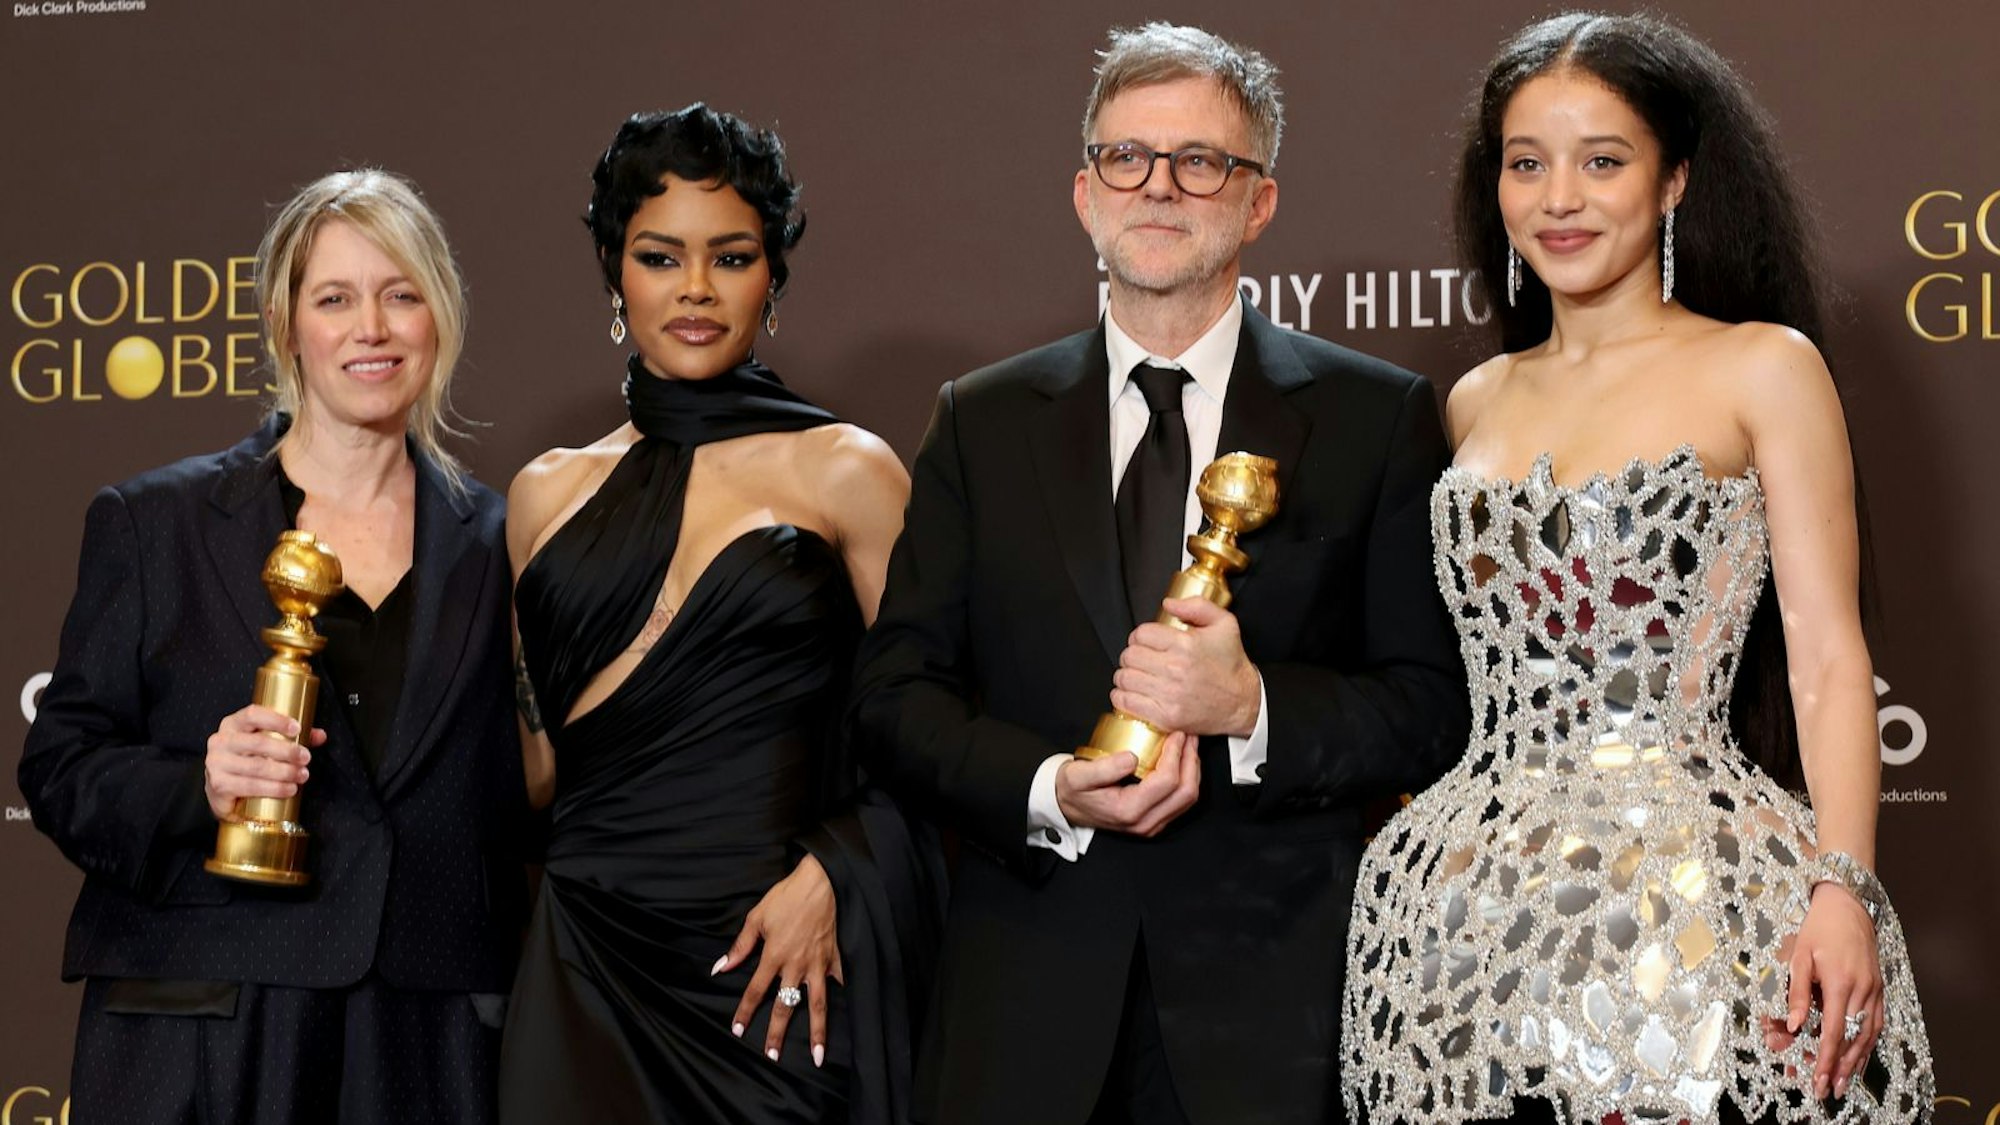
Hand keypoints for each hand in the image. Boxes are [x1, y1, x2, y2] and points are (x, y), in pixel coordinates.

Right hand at [203, 704, 326, 818]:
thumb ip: (293, 737)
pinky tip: (289, 789)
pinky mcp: (218, 785)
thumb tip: (319, 735)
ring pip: (256, 766)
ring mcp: (217, 763)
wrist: (222, 788)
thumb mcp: (267, 742)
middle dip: (287, 751)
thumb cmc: (248, 759)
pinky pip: (250, 786)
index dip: (276, 720)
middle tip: (306, 758)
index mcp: (233, 724)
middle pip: (258, 743)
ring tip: (302, 775)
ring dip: (284, 772)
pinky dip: (273, 789)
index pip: (252, 714)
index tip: (297, 728)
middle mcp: (221, 741)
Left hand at [716, 854, 842, 1067]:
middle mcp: (796, 965)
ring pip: (817, 1004)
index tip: (738, 1031)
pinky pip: (840, 981)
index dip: (745, 1012)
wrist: (820, 881)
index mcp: (774, 955)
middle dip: (777, 1033)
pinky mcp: (836, 957)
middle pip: (785, 1006)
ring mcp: (819, 964)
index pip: (755, 991)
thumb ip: (740, 946)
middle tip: (773, 1057)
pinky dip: (843, 997)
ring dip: (816, 1032)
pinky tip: (845, 1013)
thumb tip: (721, 966)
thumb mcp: (756, 918)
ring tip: (818, 1055)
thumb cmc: (786, 897)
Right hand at [1054, 731, 1199, 836]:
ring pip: (1188, 799)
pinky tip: (1181, 759)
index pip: (1166, 782)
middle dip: (1191, 760)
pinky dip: (1186, 778)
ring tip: (1188, 744)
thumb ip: (1103, 768)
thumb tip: (1131, 757)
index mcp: (1129, 811)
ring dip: (1192, 769)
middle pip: (1185, 793)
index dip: (1176, 754)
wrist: (1067, 808)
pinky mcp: (1156, 821)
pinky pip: (1181, 801)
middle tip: (1188, 736)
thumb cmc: (1073, 790)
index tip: (1176, 733)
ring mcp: (1152, 825)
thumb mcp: (1078, 775)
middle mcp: (1145, 823)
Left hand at [1111, 596, 1259, 737]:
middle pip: (1129, 656)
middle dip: (1131, 655)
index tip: (1145, 642)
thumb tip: (1169, 604)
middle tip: (1140, 659)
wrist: (1243, 702)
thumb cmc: (1231, 666)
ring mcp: (1169, 695)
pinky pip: (1127, 702)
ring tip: (1136, 676)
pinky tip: (1132, 693)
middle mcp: (1175, 669)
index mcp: (1185, 645)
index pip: (1141, 634)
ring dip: (1126, 675)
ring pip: (1125, 678)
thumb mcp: (1225, 624)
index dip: (1140, 636)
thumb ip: (1197, 606)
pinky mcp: (1166, 716)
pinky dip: (1123, 696)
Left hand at [1763, 882, 1882, 1099]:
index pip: (1833, 1030)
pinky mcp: (1880, 989)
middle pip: (1853, 1039)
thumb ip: (1796, 992)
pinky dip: (1868, 1045)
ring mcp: (1875, 991)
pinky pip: (1876, 1024)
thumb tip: (1791, 1025)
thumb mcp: (1798, 956)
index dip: (1824, 1058)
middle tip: (1828, 1091)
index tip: (1816, 1078)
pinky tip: (1859, 1059)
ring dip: (1856, 1062)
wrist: (1847, 906)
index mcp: (1840, 983)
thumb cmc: (1817, 930)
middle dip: (1839, 1068)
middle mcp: (1863, 990)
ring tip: (1843, 1084)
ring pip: (1869, 1035)